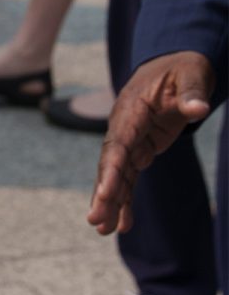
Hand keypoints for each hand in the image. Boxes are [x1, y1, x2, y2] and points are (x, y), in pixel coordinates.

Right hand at [88, 52, 213, 234]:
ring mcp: (131, 139)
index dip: (112, 169)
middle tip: (96, 220)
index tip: (105, 193)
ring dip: (110, 201)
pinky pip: (130, 177)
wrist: (175, 64)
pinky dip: (125, 199)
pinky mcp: (140, 148)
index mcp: (132, 110)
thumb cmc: (183, 68)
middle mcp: (124, 127)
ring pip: (116, 175)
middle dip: (104, 193)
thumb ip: (192, 93)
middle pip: (111, 164)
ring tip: (104, 231)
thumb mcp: (191, 75)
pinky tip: (124, 223)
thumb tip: (198, 109)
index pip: (119, 143)